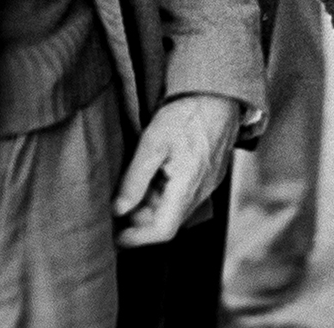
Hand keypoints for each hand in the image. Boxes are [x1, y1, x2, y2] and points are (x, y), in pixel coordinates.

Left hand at [114, 92, 240, 246]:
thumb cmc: (187, 115)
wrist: (220, 95)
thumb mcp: (153, 143)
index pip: (163, 231)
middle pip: (166, 221)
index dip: (136, 238)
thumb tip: (118, 210)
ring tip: (134, 183)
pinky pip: (184, 196)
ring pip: (174, 209)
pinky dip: (164, 194)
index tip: (114, 234)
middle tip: (116, 203)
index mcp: (188, 186)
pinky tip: (154, 174)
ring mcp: (208, 184)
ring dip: (150, 205)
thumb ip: (134, 180)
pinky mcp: (209, 176)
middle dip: (139, 219)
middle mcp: (202, 191)